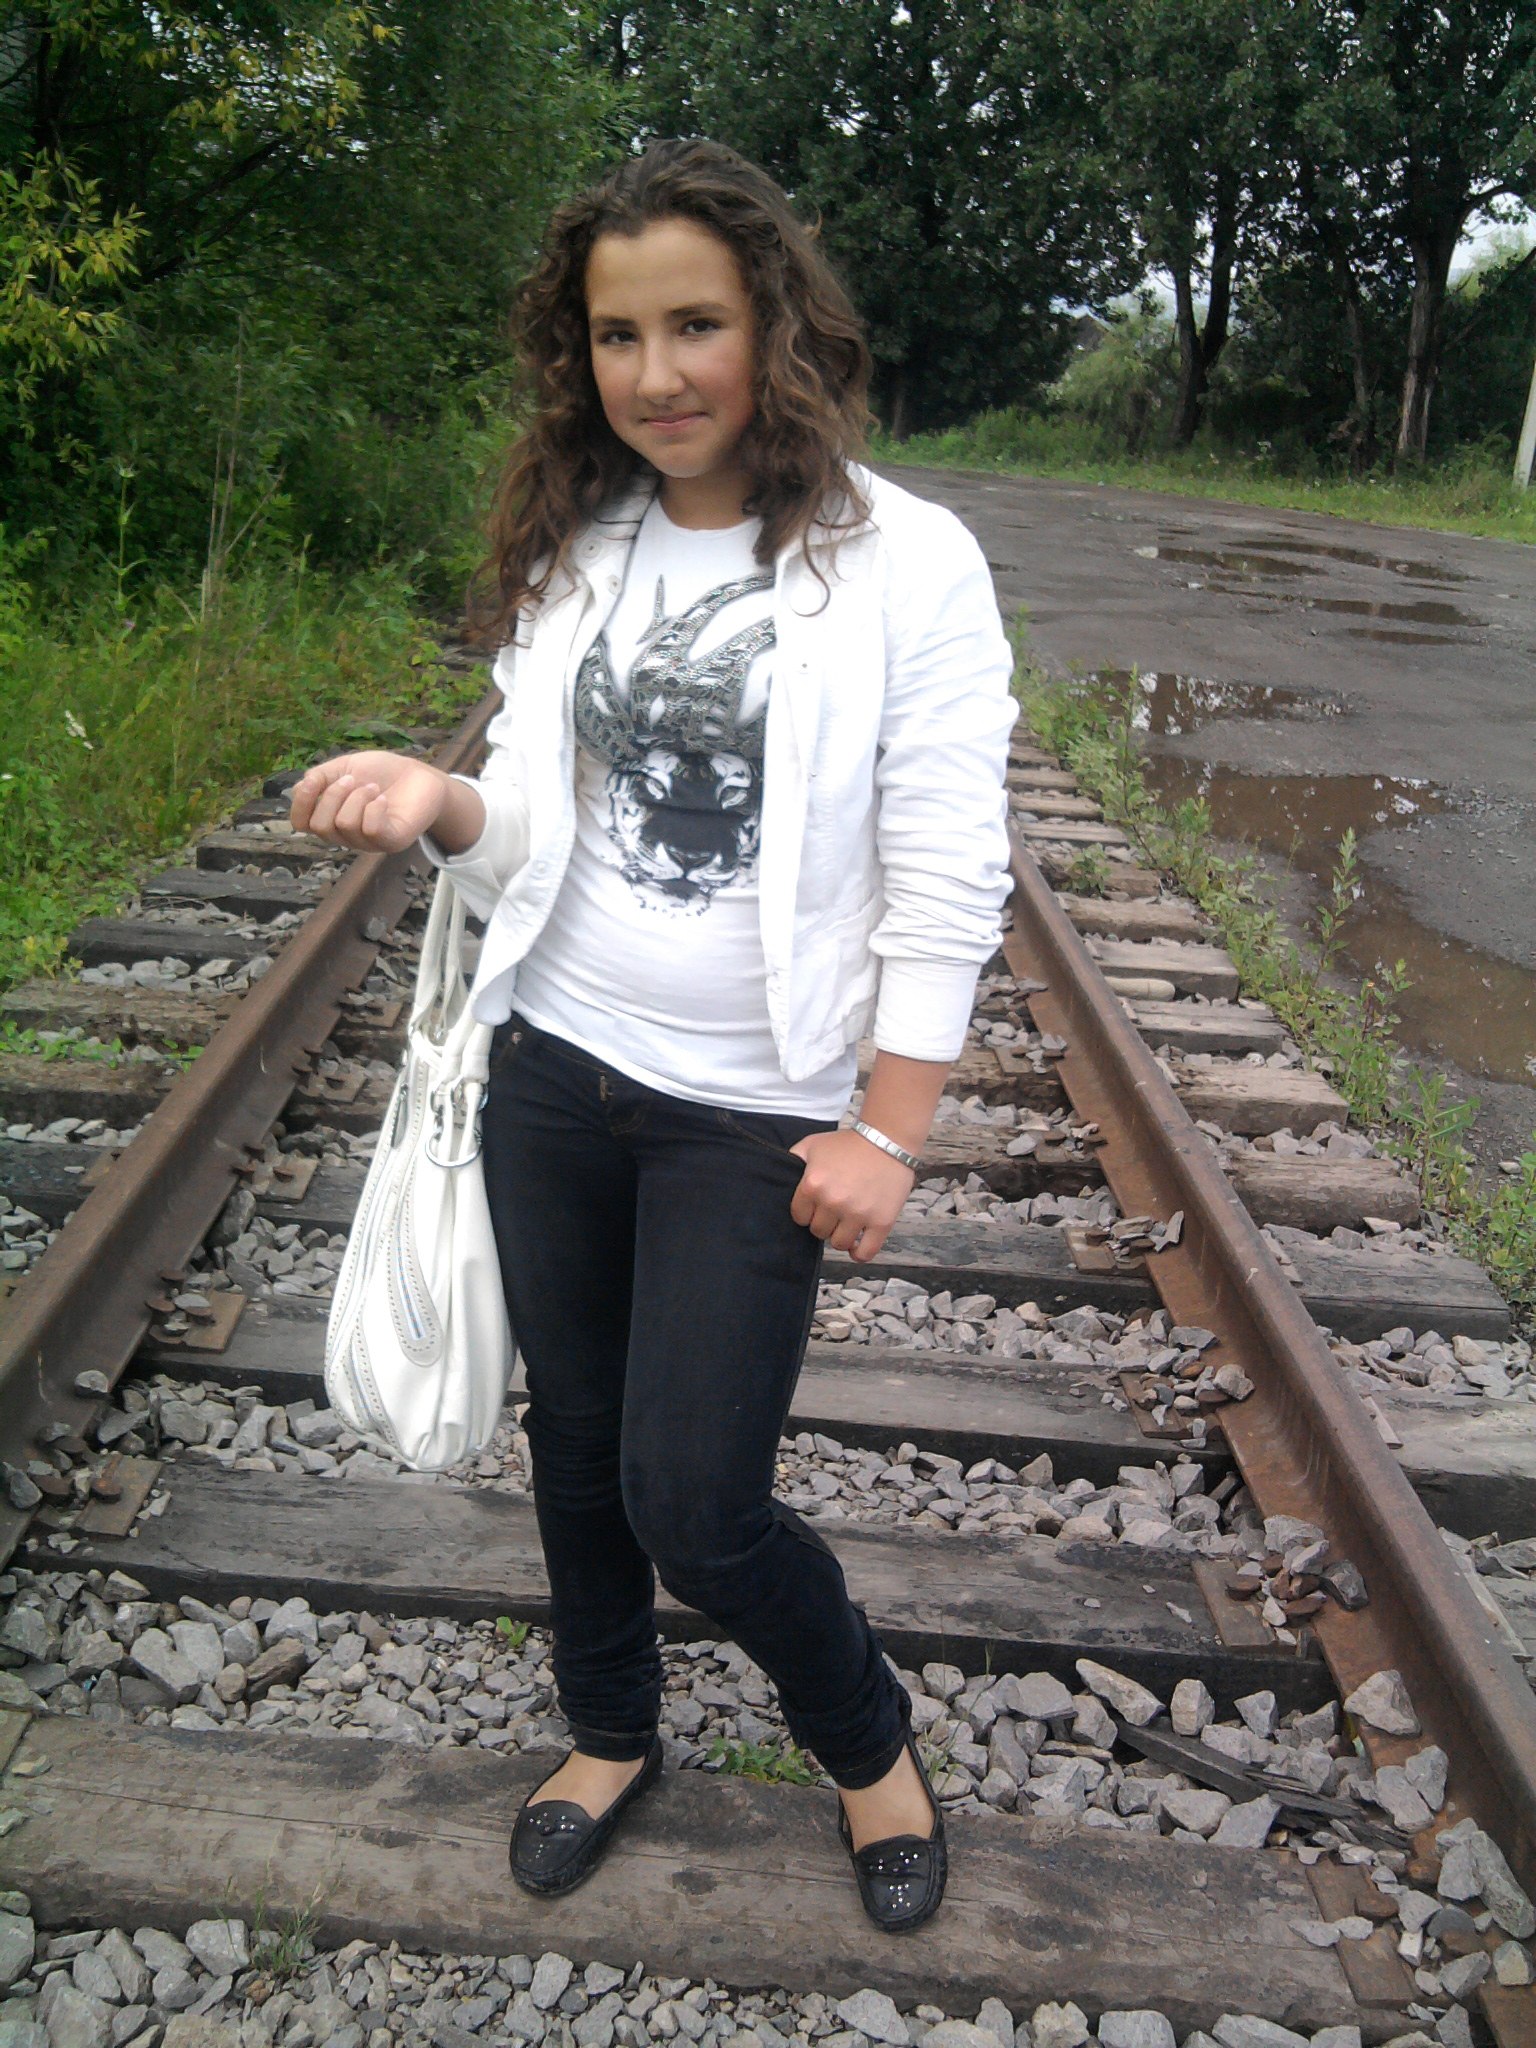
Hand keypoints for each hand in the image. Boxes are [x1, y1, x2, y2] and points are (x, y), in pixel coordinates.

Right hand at [288, 750, 449, 854]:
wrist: (418, 775)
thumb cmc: (380, 773)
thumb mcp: (343, 767)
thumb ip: (319, 778)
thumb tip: (299, 789)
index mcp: (331, 818)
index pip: (300, 823)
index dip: (301, 802)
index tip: (315, 779)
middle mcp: (346, 836)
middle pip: (320, 826)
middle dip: (333, 795)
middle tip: (353, 780)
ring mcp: (368, 842)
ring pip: (344, 824)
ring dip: (357, 797)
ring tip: (373, 788)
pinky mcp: (391, 842)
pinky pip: (370, 830)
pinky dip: (374, 807)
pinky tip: (383, 798)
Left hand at [788, 1128, 916, 1261]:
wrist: (887, 1139)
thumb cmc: (849, 1143)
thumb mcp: (812, 1144)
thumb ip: (793, 1161)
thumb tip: (782, 1178)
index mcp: (812, 1185)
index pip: (799, 1217)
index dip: (807, 1212)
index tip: (818, 1206)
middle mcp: (833, 1202)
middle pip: (818, 1231)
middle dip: (824, 1222)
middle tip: (835, 1210)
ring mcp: (858, 1214)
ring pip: (838, 1243)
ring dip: (841, 1235)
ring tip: (847, 1222)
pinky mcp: (881, 1222)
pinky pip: (865, 1252)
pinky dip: (858, 1253)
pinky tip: (857, 1245)